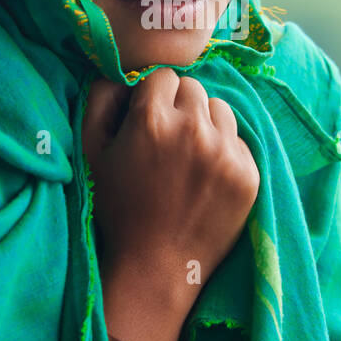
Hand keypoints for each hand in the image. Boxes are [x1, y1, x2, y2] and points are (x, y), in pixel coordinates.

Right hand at [82, 68, 259, 340]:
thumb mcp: (91, 152)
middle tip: (167, 139)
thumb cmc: (117, 209)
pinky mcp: (249, 174)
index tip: (147, 120)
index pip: (162, 76)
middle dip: (180, 106)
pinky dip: (224, 151)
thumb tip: (121, 74)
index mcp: (152, 120)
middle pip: (194, 88)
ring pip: (220, 109)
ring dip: (205, 123)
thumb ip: (101, 100)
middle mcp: (193, 130)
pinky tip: (205, 177)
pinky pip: (238, 140)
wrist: (156, 267)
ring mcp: (226, 152)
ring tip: (189, 156)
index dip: (152, 97)